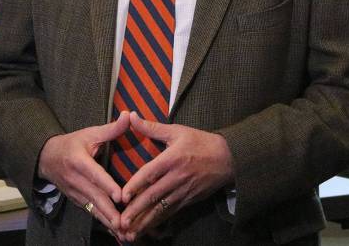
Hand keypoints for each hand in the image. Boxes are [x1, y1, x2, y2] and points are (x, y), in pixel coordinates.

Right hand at [37, 112, 130, 233]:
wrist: (46, 158)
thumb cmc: (72, 144)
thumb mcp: (90, 133)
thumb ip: (111, 129)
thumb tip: (130, 115)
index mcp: (79, 161)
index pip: (94, 175)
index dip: (106, 186)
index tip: (119, 196)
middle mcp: (76, 180)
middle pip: (95, 198)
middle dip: (110, 212)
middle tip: (125, 223)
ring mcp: (75, 193)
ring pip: (93, 209)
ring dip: (108, 222)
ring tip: (123, 233)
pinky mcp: (77, 201)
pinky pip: (91, 213)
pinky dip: (103, 223)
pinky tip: (116, 232)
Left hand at [117, 113, 233, 242]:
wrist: (228, 158)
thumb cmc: (200, 142)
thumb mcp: (177, 131)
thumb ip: (152, 127)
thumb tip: (132, 116)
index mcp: (172, 159)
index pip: (150, 173)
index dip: (136, 185)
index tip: (122, 196)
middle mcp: (176, 177)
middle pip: (153, 196)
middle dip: (136, 210)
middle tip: (121, 222)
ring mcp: (183, 191)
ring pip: (161, 209)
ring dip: (145, 221)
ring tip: (131, 232)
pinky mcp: (189, 200)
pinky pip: (171, 212)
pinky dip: (158, 222)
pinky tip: (148, 229)